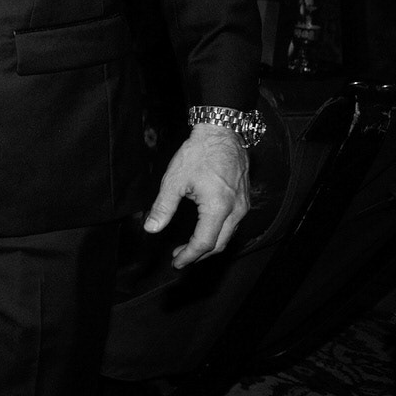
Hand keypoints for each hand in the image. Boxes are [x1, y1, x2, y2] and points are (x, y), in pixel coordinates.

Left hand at [143, 123, 250, 268]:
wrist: (221, 133)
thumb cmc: (199, 153)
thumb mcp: (174, 180)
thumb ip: (163, 207)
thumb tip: (151, 228)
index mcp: (218, 208)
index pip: (204, 243)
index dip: (188, 256)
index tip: (176, 262)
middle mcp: (236, 210)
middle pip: (219, 244)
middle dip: (198, 255)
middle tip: (179, 258)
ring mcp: (243, 205)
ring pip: (228, 235)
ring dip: (208, 245)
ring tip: (188, 248)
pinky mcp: (243, 199)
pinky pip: (232, 224)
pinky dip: (217, 233)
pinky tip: (204, 231)